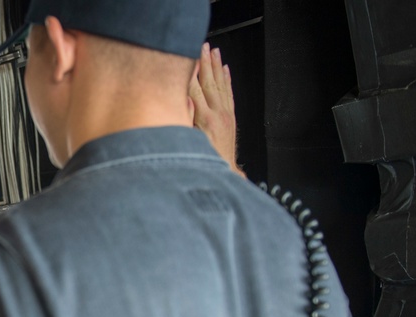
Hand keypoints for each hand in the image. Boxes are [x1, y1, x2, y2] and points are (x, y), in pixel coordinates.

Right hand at [189, 43, 244, 176]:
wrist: (223, 171)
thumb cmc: (203, 161)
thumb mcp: (191, 144)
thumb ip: (187, 122)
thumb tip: (184, 102)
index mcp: (205, 120)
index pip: (195, 91)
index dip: (190, 74)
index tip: (187, 59)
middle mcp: (218, 114)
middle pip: (210, 83)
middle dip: (205, 63)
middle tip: (203, 46)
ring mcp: (226, 114)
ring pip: (221, 85)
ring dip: (217, 66)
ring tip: (215, 51)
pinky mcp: (231, 117)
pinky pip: (230, 94)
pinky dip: (228, 79)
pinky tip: (226, 69)